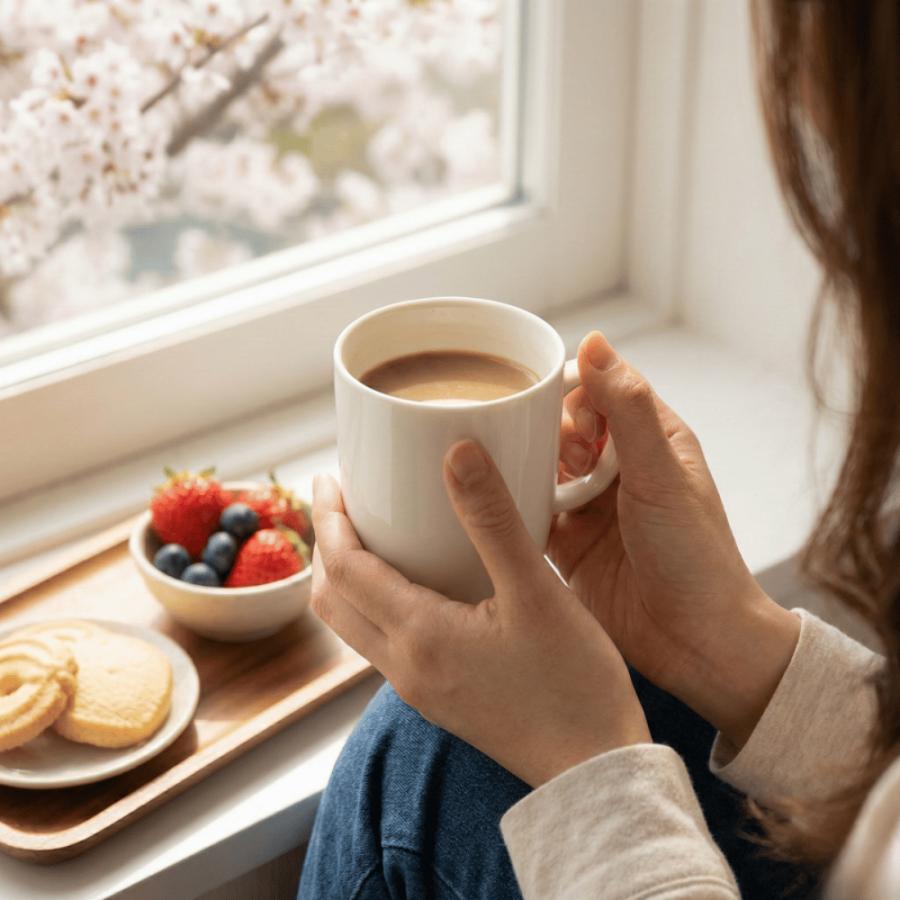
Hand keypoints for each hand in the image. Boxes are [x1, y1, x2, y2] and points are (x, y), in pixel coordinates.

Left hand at [310, 441, 649, 786]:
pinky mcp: (438, 697)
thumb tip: (457, 452)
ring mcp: (419, 688)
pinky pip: (383, 642)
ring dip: (347, 577)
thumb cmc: (574, 683)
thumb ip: (493, 519)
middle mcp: (406, 666)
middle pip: (333, 601)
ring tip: (371, 533)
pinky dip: (376, 603)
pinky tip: (415, 581)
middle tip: (341, 502)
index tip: (331, 478)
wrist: (595, 772)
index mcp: (419, 636)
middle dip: (327, 547)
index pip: (345, 568)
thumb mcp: (537, 590)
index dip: (330, 519)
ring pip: (354, 625)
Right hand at [552, 332, 799, 746]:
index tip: (569, 420)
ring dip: (528, 467)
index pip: (602, 390)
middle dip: (547, 433)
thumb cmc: (695, 556)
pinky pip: (528, 512)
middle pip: (563, 426)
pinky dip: (513, 507)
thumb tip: (594, 341)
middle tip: (553, 458)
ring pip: (541, 467)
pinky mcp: (567, 544)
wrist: (696, 643)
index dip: (577, 393)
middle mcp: (618, 469)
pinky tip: (496, 504)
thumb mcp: (661, 475)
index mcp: (652, 440)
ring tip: (527, 483)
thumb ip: (627, 410)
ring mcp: (590, 507)